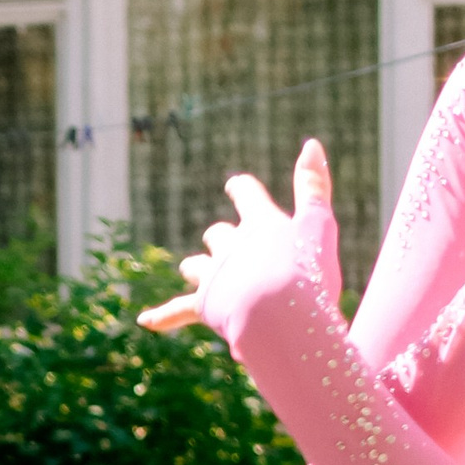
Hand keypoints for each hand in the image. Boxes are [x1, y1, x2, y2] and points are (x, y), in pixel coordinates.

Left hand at [138, 141, 339, 338]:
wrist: (277, 315)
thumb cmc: (307, 270)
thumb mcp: (318, 225)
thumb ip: (314, 187)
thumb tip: (312, 142)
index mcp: (261, 225)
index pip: (248, 196)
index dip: (242, 190)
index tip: (234, 185)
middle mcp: (232, 246)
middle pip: (217, 234)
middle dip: (220, 238)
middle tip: (222, 240)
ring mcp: (214, 275)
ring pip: (195, 266)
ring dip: (196, 268)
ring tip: (194, 271)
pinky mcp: (203, 305)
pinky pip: (177, 311)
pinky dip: (162, 317)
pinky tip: (146, 321)